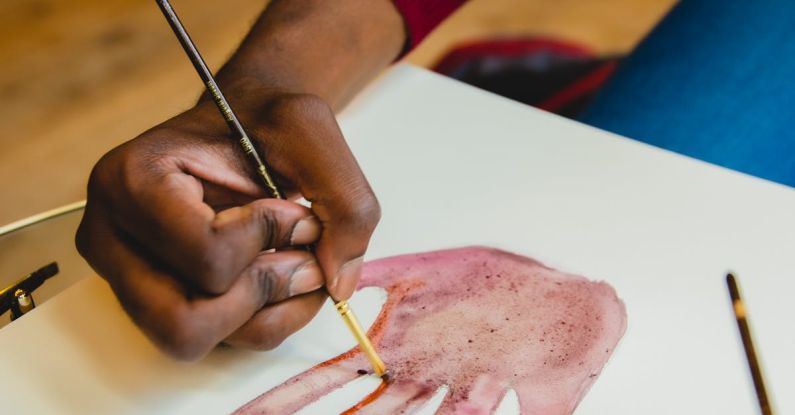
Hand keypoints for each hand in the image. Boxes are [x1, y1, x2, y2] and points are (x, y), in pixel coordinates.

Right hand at [76, 87, 379, 359]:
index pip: (207, 255)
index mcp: (131, 182)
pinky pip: (217, 341)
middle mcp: (111, 237)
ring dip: (270, 309)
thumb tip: (337, 282)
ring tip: (300, 261)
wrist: (243, 125)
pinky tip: (286, 275)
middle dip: (261, 292)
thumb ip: (344, 201)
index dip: (270, 238)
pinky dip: (268, 318)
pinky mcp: (155, 299)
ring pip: (199, 341)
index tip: (292, 204)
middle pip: (184, 322)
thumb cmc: (265, 122)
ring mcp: (126, 276)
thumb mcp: (311, 133)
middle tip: (301, 253)